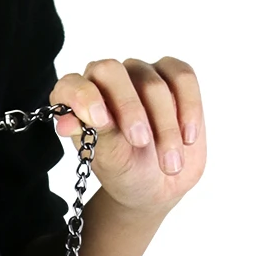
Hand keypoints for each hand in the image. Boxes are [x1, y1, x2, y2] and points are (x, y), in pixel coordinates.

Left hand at [50, 56, 206, 214]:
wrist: (156, 184)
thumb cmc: (123, 170)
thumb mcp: (107, 159)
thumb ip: (94, 133)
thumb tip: (65, 124)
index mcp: (78, 100)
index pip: (71, 85)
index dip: (82, 96)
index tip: (98, 120)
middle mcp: (106, 81)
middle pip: (112, 71)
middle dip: (128, 107)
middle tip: (140, 141)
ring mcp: (141, 74)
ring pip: (154, 83)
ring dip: (165, 127)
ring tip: (169, 163)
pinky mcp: (174, 77)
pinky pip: (184, 79)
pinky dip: (189, 109)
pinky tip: (187, 138)